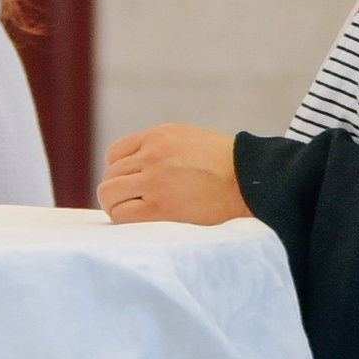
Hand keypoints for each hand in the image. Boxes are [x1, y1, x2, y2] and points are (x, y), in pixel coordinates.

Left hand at [98, 124, 245, 228]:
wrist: (249, 180)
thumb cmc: (225, 164)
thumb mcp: (188, 140)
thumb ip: (160, 148)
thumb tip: (135, 168)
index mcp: (157, 136)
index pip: (114, 154)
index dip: (119, 172)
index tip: (132, 184)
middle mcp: (151, 155)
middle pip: (109, 176)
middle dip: (117, 190)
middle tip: (132, 203)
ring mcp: (154, 181)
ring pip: (109, 194)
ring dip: (116, 205)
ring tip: (134, 213)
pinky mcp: (160, 208)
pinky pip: (122, 215)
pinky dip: (123, 219)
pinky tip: (138, 221)